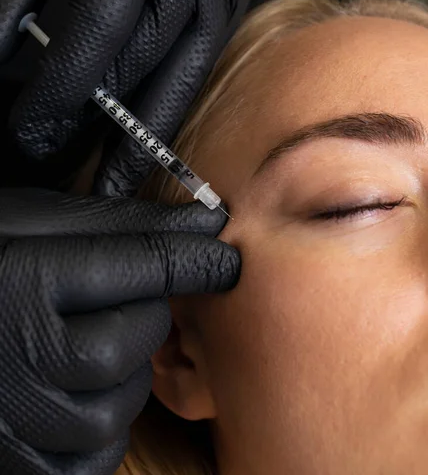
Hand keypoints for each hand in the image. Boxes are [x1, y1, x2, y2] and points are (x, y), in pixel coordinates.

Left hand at [0, 0, 256, 186]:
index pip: (99, 23)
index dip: (64, 87)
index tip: (34, 133)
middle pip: (146, 56)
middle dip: (105, 123)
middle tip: (79, 179)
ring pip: (183, 71)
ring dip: (146, 132)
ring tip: (118, 182)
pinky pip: (201, 60)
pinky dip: (168, 99)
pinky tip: (146, 132)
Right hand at [0, 188, 238, 474]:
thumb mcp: (35, 224)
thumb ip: (118, 223)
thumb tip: (204, 220)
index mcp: (23, 278)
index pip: (139, 266)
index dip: (193, 260)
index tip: (225, 261)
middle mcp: (16, 353)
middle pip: (133, 343)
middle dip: (143, 320)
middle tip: (117, 306)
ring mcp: (14, 417)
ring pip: (119, 407)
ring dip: (122, 376)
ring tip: (87, 346)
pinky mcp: (18, 461)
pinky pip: (95, 456)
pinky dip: (102, 426)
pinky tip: (77, 391)